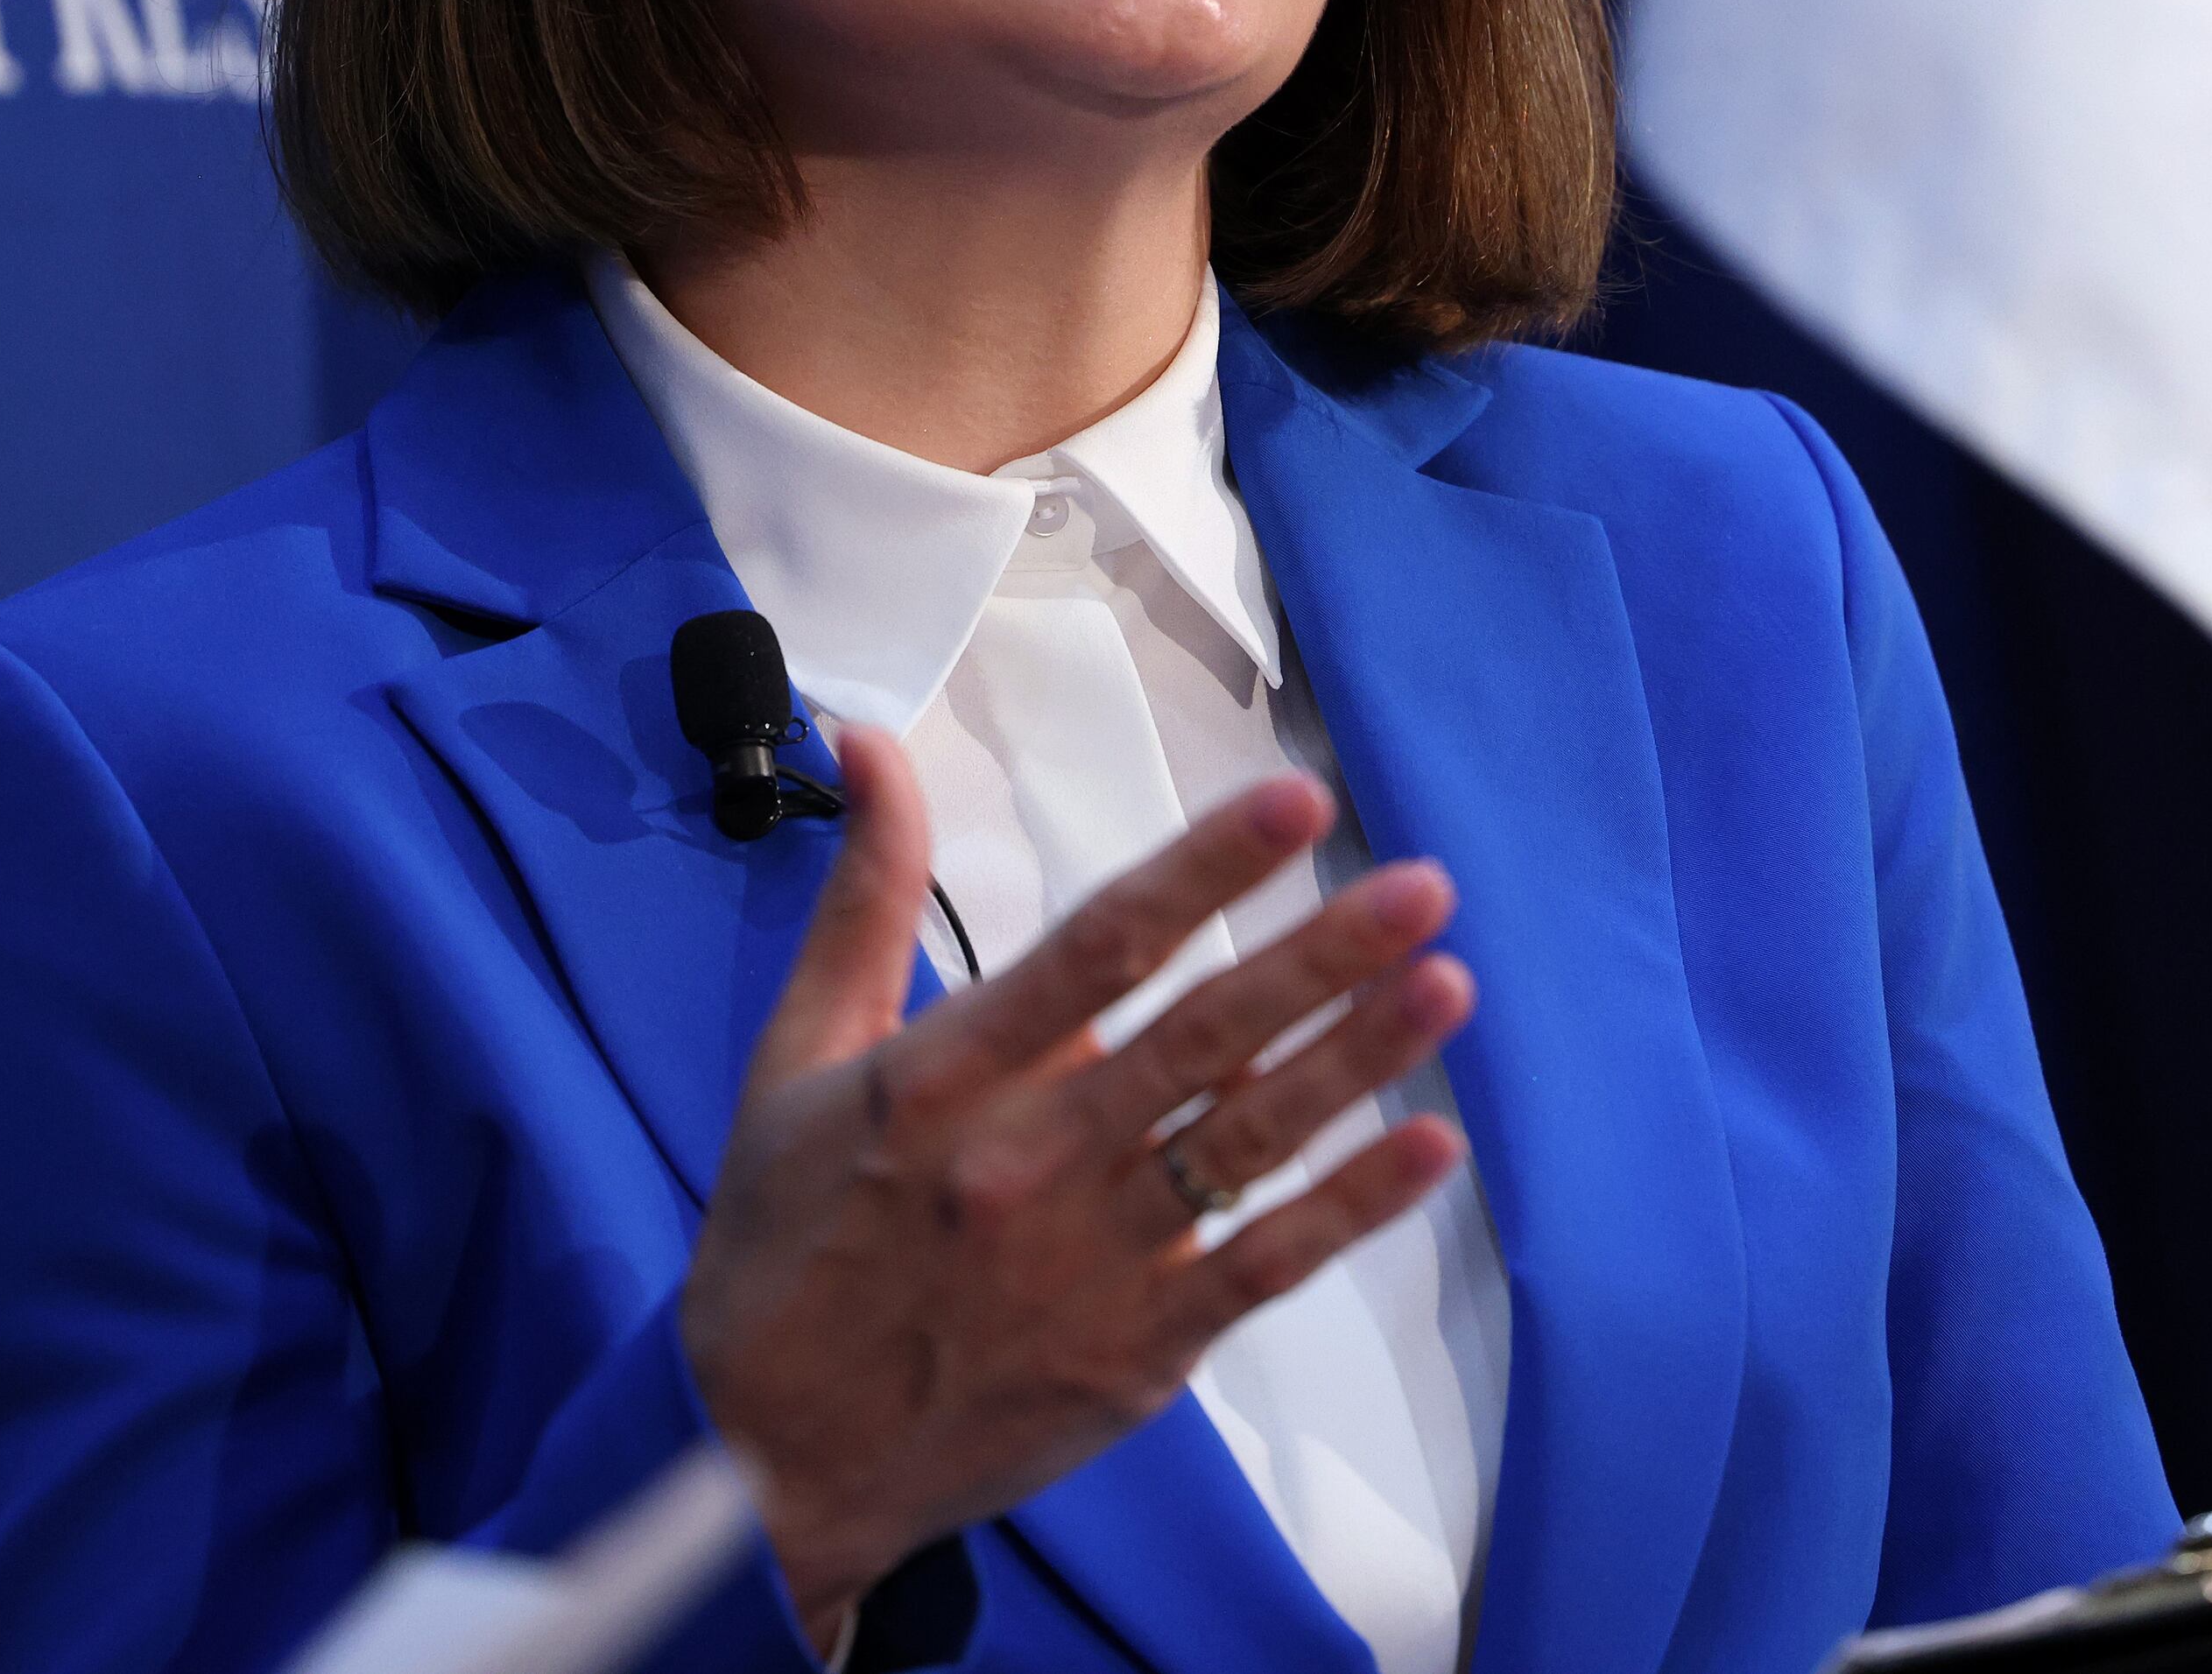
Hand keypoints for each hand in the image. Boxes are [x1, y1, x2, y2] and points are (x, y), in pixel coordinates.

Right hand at [680, 727, 1474, 1650]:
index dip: (1204, 871)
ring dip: (1355, 1060)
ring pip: (1244, 1140)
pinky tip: (1430, 1145)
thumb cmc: (783, 1247)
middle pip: (1197, 1037)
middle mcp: (1025, 1162)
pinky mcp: (1133, 1353)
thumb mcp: (794, 1059)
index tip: (1297, 806)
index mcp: (944, 1079)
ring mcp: (1089, 1263)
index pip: (1098, 949)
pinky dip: (1350, 1207)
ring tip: (1448, 986)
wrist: (763, 1469)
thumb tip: (870, 741)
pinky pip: (1260, 1266)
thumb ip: (862, 897)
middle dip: (1320, 957)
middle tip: (1425, 888)